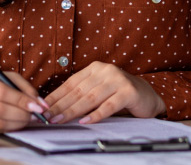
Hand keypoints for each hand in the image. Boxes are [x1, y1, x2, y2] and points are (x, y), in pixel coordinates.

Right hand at [0, 70, 48, 133]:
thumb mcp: (4, 77)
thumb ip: (23, 87)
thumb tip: (40, 104)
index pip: (0, 91)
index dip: (20, 100)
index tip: (36, 106)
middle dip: (20, 114)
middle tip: (32, 115)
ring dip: (15, 124)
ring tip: (25, 120)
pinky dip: (6, 129)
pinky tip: (13, 124)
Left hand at [43, 61, 164, 123]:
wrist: (148, 96)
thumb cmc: (118, 95)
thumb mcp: (98, 90)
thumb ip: (81, 94)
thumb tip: (55, 107)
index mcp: (94, 68)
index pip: (70, 83)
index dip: (55, 96)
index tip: (42, 107)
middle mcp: (105, 71)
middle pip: (78, 91)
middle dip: (60, 105)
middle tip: (47, 117)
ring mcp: (118, 80)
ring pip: (90, 98)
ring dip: (73, 111)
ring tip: (60, 120)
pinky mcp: (129, 92)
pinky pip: (109, 105)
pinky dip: (96, 114)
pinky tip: (85, 121)